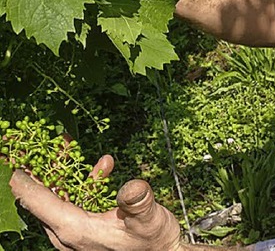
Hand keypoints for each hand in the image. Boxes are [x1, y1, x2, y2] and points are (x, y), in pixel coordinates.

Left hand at [9, 155, 182, 250]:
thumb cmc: (155, 243)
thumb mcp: (151, 220)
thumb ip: (138, 203)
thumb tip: (131, 186)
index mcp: (74, 230)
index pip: (33, 198)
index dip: (18, 174)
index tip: (10, 152)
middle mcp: (66, 234)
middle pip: (41, 194)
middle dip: (41, 164)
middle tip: (40, 139)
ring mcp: (72, 233)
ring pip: (56, 196)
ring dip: (62, 170)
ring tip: (69, 143)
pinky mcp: (83, 230)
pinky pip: (73, 201)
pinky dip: (81, 181)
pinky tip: (103, 166)